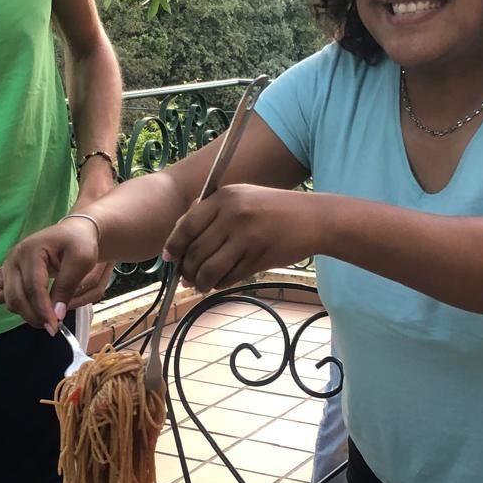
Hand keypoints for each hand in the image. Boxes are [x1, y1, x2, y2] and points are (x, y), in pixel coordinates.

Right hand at [0, 218, 101, 333]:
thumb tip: (56, 314)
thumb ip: (68, 285)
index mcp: (32, 250)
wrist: (73, 233)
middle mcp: (14, 258)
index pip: (33, 287)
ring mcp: (7, 265)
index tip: (54, 327)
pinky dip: (4, 302)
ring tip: (45, 315)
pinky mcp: (5, 272)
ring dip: (24, 312)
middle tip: (52, 326)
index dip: (43, 310)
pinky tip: (25, 305)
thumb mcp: (82, 260)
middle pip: (16, 296)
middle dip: (34, 316)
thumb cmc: (79, 243)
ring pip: (6, 298)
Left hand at [164, 186, 314, 291]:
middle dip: (186, 270)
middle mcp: (233, 215)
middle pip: (194, 251)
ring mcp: (246, 237)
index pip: (186, 226)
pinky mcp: (258, 257)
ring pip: (208, 269)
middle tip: (185, 278)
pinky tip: (220, 282)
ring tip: (200, 285)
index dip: (173, 246)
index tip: (169, 259)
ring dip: (200, 282)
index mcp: (224, 197)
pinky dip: (220, 284)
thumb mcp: (241, 197)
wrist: (313, 219)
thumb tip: (178, 240)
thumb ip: (210, 212)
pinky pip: (229, 277)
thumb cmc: (273, 209)